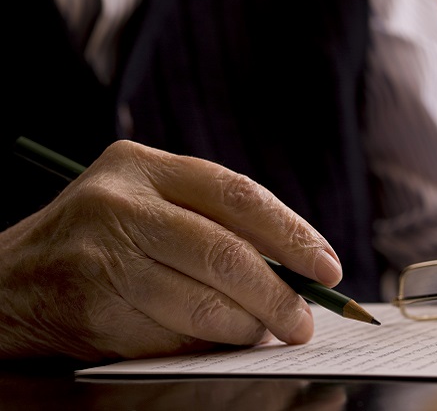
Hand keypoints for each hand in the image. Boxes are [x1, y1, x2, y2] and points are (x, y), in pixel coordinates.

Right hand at [0, 140, 341, 360]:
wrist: (8, 283)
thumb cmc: (98, 243)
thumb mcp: (147, 208)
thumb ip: (213, 226)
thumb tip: (297, 272)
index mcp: (143, 167)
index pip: (237, 195)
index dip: (292, 233)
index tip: (327, 267)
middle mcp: (119, 204)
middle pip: (225, 254)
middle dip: (278, 296)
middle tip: (303, 322)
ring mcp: (100, 255)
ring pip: (203, 303)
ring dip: (243, 328)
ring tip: (257, 332)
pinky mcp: (91, 308)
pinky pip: (171, 338)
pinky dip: (201, 346)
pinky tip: (208, 341)